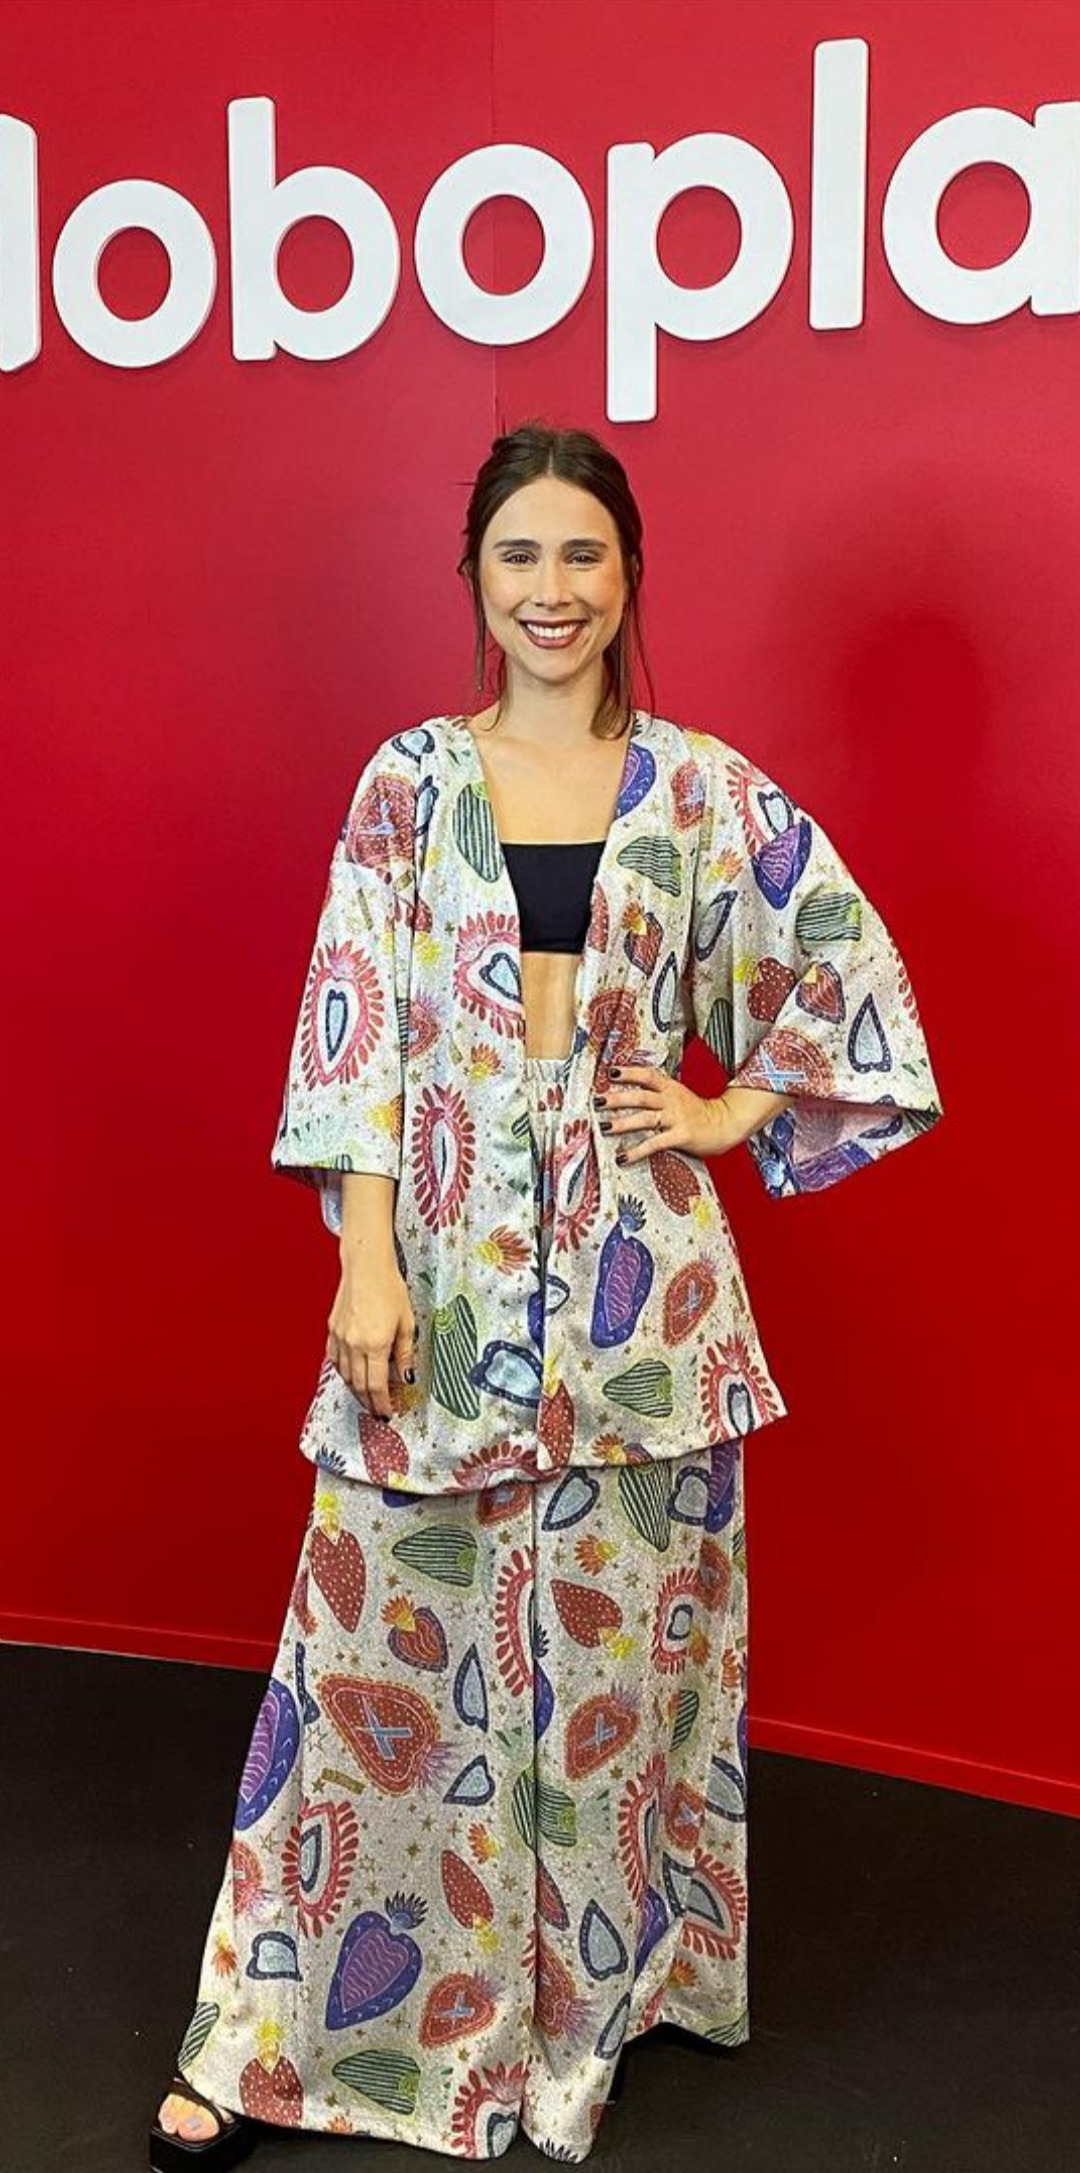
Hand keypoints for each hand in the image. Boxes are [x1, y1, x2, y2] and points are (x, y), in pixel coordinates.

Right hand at [327, 1256, 416, 1419]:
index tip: (387, 1412)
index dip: (382, 1403)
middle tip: (377, 1410)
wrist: (366, 1267)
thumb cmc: (389, 1288)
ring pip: (345, 1375)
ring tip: (367, 1397)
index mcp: (375, 1344)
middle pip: (359, 1385)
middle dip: (369, 1402)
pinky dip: (343, 1372)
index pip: (376, 1386)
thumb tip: (406, 1376)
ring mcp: (340, 1338)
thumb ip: (405, 1353)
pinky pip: (335, 1359)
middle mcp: (354, 1344)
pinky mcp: (332, 1330)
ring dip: (356, 1390)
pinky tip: (351, 1375)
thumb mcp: (407, 1322)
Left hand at [594, 1063, 736, 1164]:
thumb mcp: (679, 1095)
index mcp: (671, 1088)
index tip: (611, 1072)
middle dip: (617, 1098)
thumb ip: (658, 1094)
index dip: (629, 1072)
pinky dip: (637, 1150)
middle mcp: (672, 1100)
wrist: (726, 1123)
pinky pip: (655, 1143)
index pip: (648, 1075)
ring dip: (622, 1123)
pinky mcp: (680, 1136)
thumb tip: (631, 1094)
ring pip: (645, 1118)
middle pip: (641, 1096)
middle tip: (597, 1101)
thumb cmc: (698, 1112)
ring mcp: (676, 1118)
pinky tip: (623, 1157)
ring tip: (604, 1128)